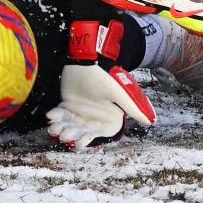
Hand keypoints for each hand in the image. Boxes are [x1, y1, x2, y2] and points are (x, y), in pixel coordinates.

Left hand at [46, 19, 154, 147]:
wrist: (86, 59)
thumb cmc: (104, 76)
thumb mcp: (119, 92)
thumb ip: (133, 107)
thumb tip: (152, 121)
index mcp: (104, 117)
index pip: (96, 133)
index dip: (87, 139)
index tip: (79, 143)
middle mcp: (91, 117)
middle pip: (80, 131)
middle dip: (71, 133)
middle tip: (63, 134)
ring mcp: (78, 111)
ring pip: (68, 125)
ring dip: (60, 127)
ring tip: (53, 128)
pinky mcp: (66, 104)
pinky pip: (59, 115)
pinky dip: (54, 116)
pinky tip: (50, 116)